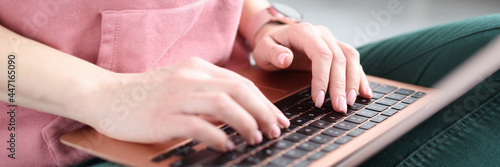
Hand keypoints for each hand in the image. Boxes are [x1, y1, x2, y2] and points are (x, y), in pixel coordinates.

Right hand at [86, 57, 289, 151]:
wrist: (106, 96)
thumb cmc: (147, 94)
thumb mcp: (181, 82)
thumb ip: (208, 91)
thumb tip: (241, 111)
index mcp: (197, 67)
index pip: (242, 82)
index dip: (264, 102)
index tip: (278, 119)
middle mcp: (190, 77)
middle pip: (239, 90)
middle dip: (263, 112)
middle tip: (274, 131)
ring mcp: (176, 96)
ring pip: (224, 105)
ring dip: (246, 123)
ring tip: (256, 139)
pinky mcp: (164, 117)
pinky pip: (199, 126)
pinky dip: (218, 137)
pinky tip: (227, 146)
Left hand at [252, 22, 371, 112]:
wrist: (276, 38)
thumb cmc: (269, 45)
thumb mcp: (263, 49)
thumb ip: (272, 53)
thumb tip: (285, 58)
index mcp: (305, 32)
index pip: (321, 54)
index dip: (323, 78)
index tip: (318, 99)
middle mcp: (322, 34)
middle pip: (339, 58)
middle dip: (340, 85)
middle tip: (339, 108)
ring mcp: (332, 41)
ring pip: (351, 58)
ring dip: (353, 82)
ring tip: (350, 103)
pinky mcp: (337, 50)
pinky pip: (353, 62)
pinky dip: (360, 77)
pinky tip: (364, 93)